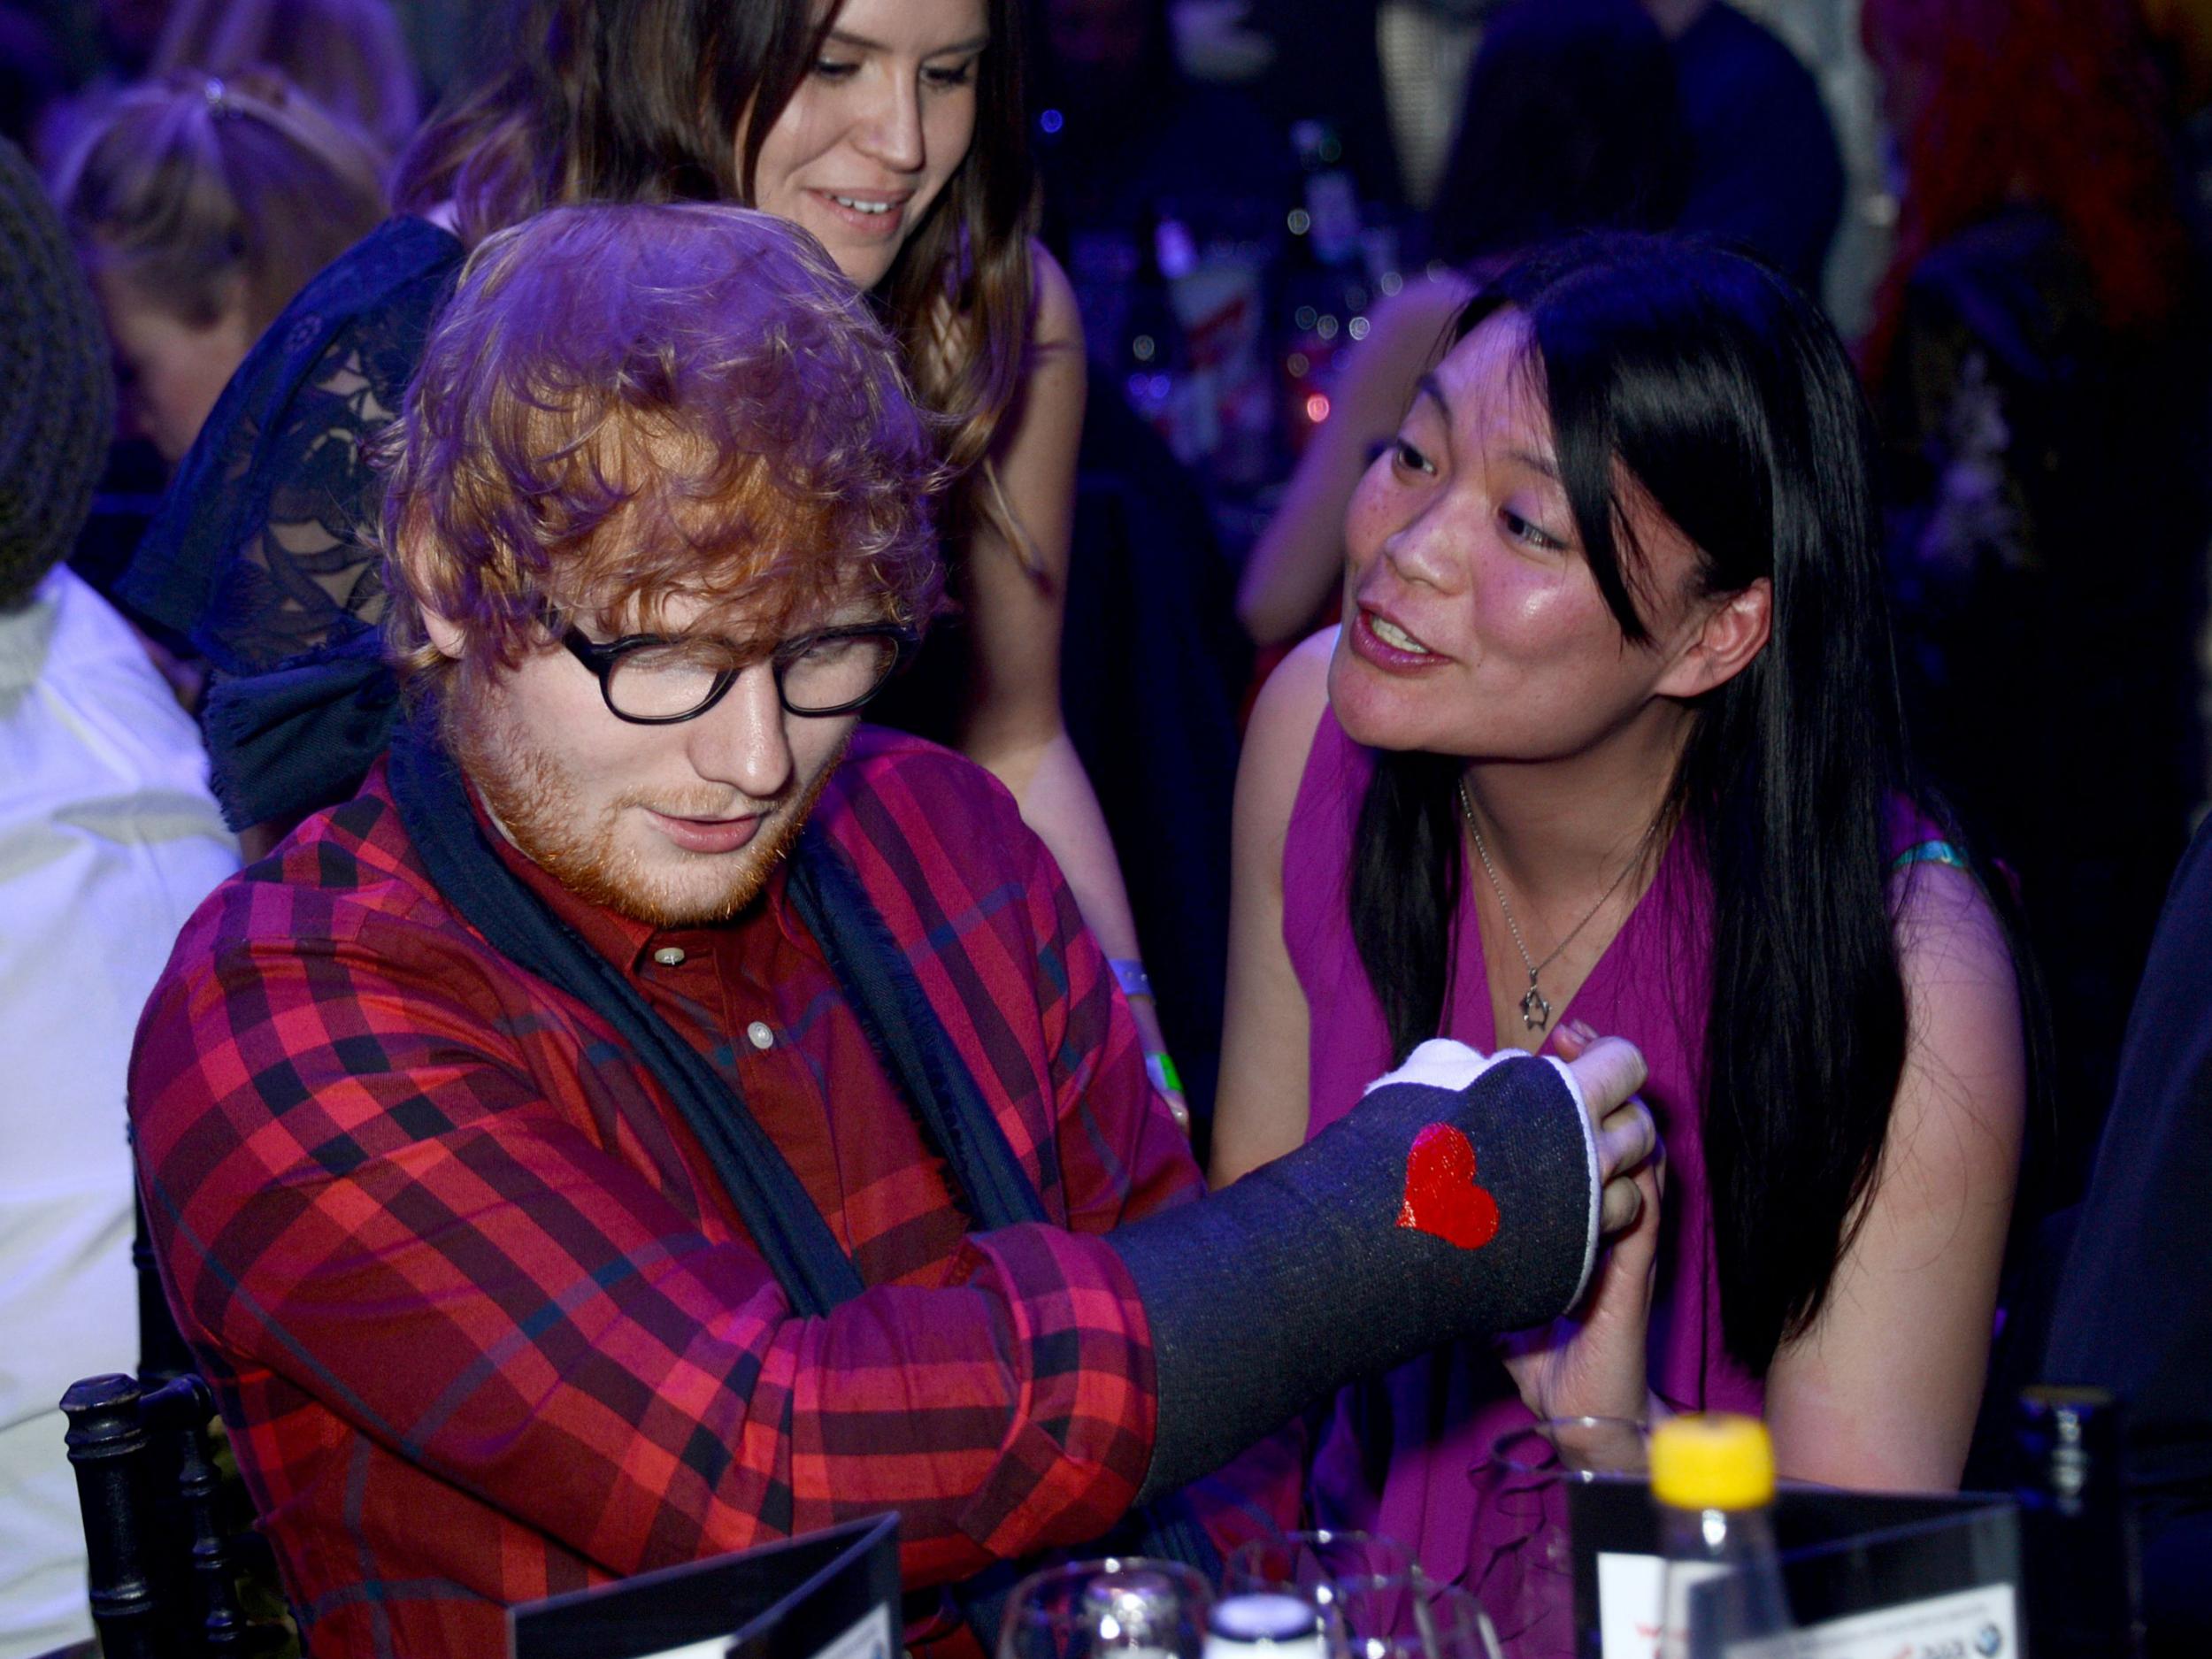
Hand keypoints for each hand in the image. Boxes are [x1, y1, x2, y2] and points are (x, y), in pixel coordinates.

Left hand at [1500, 1021, 1663, 1423]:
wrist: (1576, 1413)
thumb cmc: (1538, 1349)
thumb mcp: (1494, 1279)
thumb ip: (1475, 1243)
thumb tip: (1422, 1208)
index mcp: (1578, 1209)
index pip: (1586, 1130)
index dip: (1571, 1083)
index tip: (1545, 1042)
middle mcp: (1607, 1214)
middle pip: (1617, 1124)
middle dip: (1597, 1073)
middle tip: (1569, 1035)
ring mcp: (1624, 1239)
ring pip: (1641, 1154)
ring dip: (1620, 1108)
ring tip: (1591, 1064)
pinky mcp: (1632, 1269)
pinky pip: (1647, 1207)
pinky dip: (1635, 1172)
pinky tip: (1618, 1144)